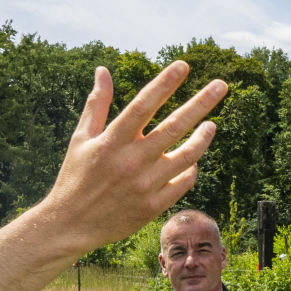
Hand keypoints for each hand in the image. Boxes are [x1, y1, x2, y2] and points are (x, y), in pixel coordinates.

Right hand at [37, 63, 227, 255]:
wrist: (70, 225)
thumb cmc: (74, 177)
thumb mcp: (81, 139)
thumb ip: (96, 105)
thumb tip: (102, 70)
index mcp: (112, 141)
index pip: (143, 105)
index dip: (164, 83)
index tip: (183, 65)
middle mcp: (131, 161)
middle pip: (174, 126)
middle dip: (201, 103)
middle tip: (221, 86)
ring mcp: (144, 185)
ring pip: (186, 156)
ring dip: (203, 138)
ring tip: (211, 124)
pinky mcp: (152, 206)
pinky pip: (182, 183)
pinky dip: (191, 169)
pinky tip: (193, 159)